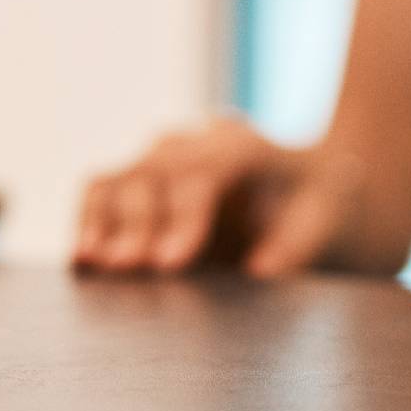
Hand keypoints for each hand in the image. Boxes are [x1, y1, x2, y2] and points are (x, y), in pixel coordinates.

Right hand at [72, 118, 365, 278]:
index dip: (183, 212)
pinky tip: (79, 257)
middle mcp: (193, 143)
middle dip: (139, 220)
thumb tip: (259, 267)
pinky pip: (100, 190)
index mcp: (244, 144)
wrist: (303, 189)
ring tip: (93, 261)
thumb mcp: (331, 216)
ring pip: (120, 175)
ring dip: (103, 219)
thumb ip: (301, 239)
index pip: (206, 167)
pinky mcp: (139, 184)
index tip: (171, 261)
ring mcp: (161, 161)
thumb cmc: (320, 204)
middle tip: (128, 266)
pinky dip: (86, 219)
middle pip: (154, 170)